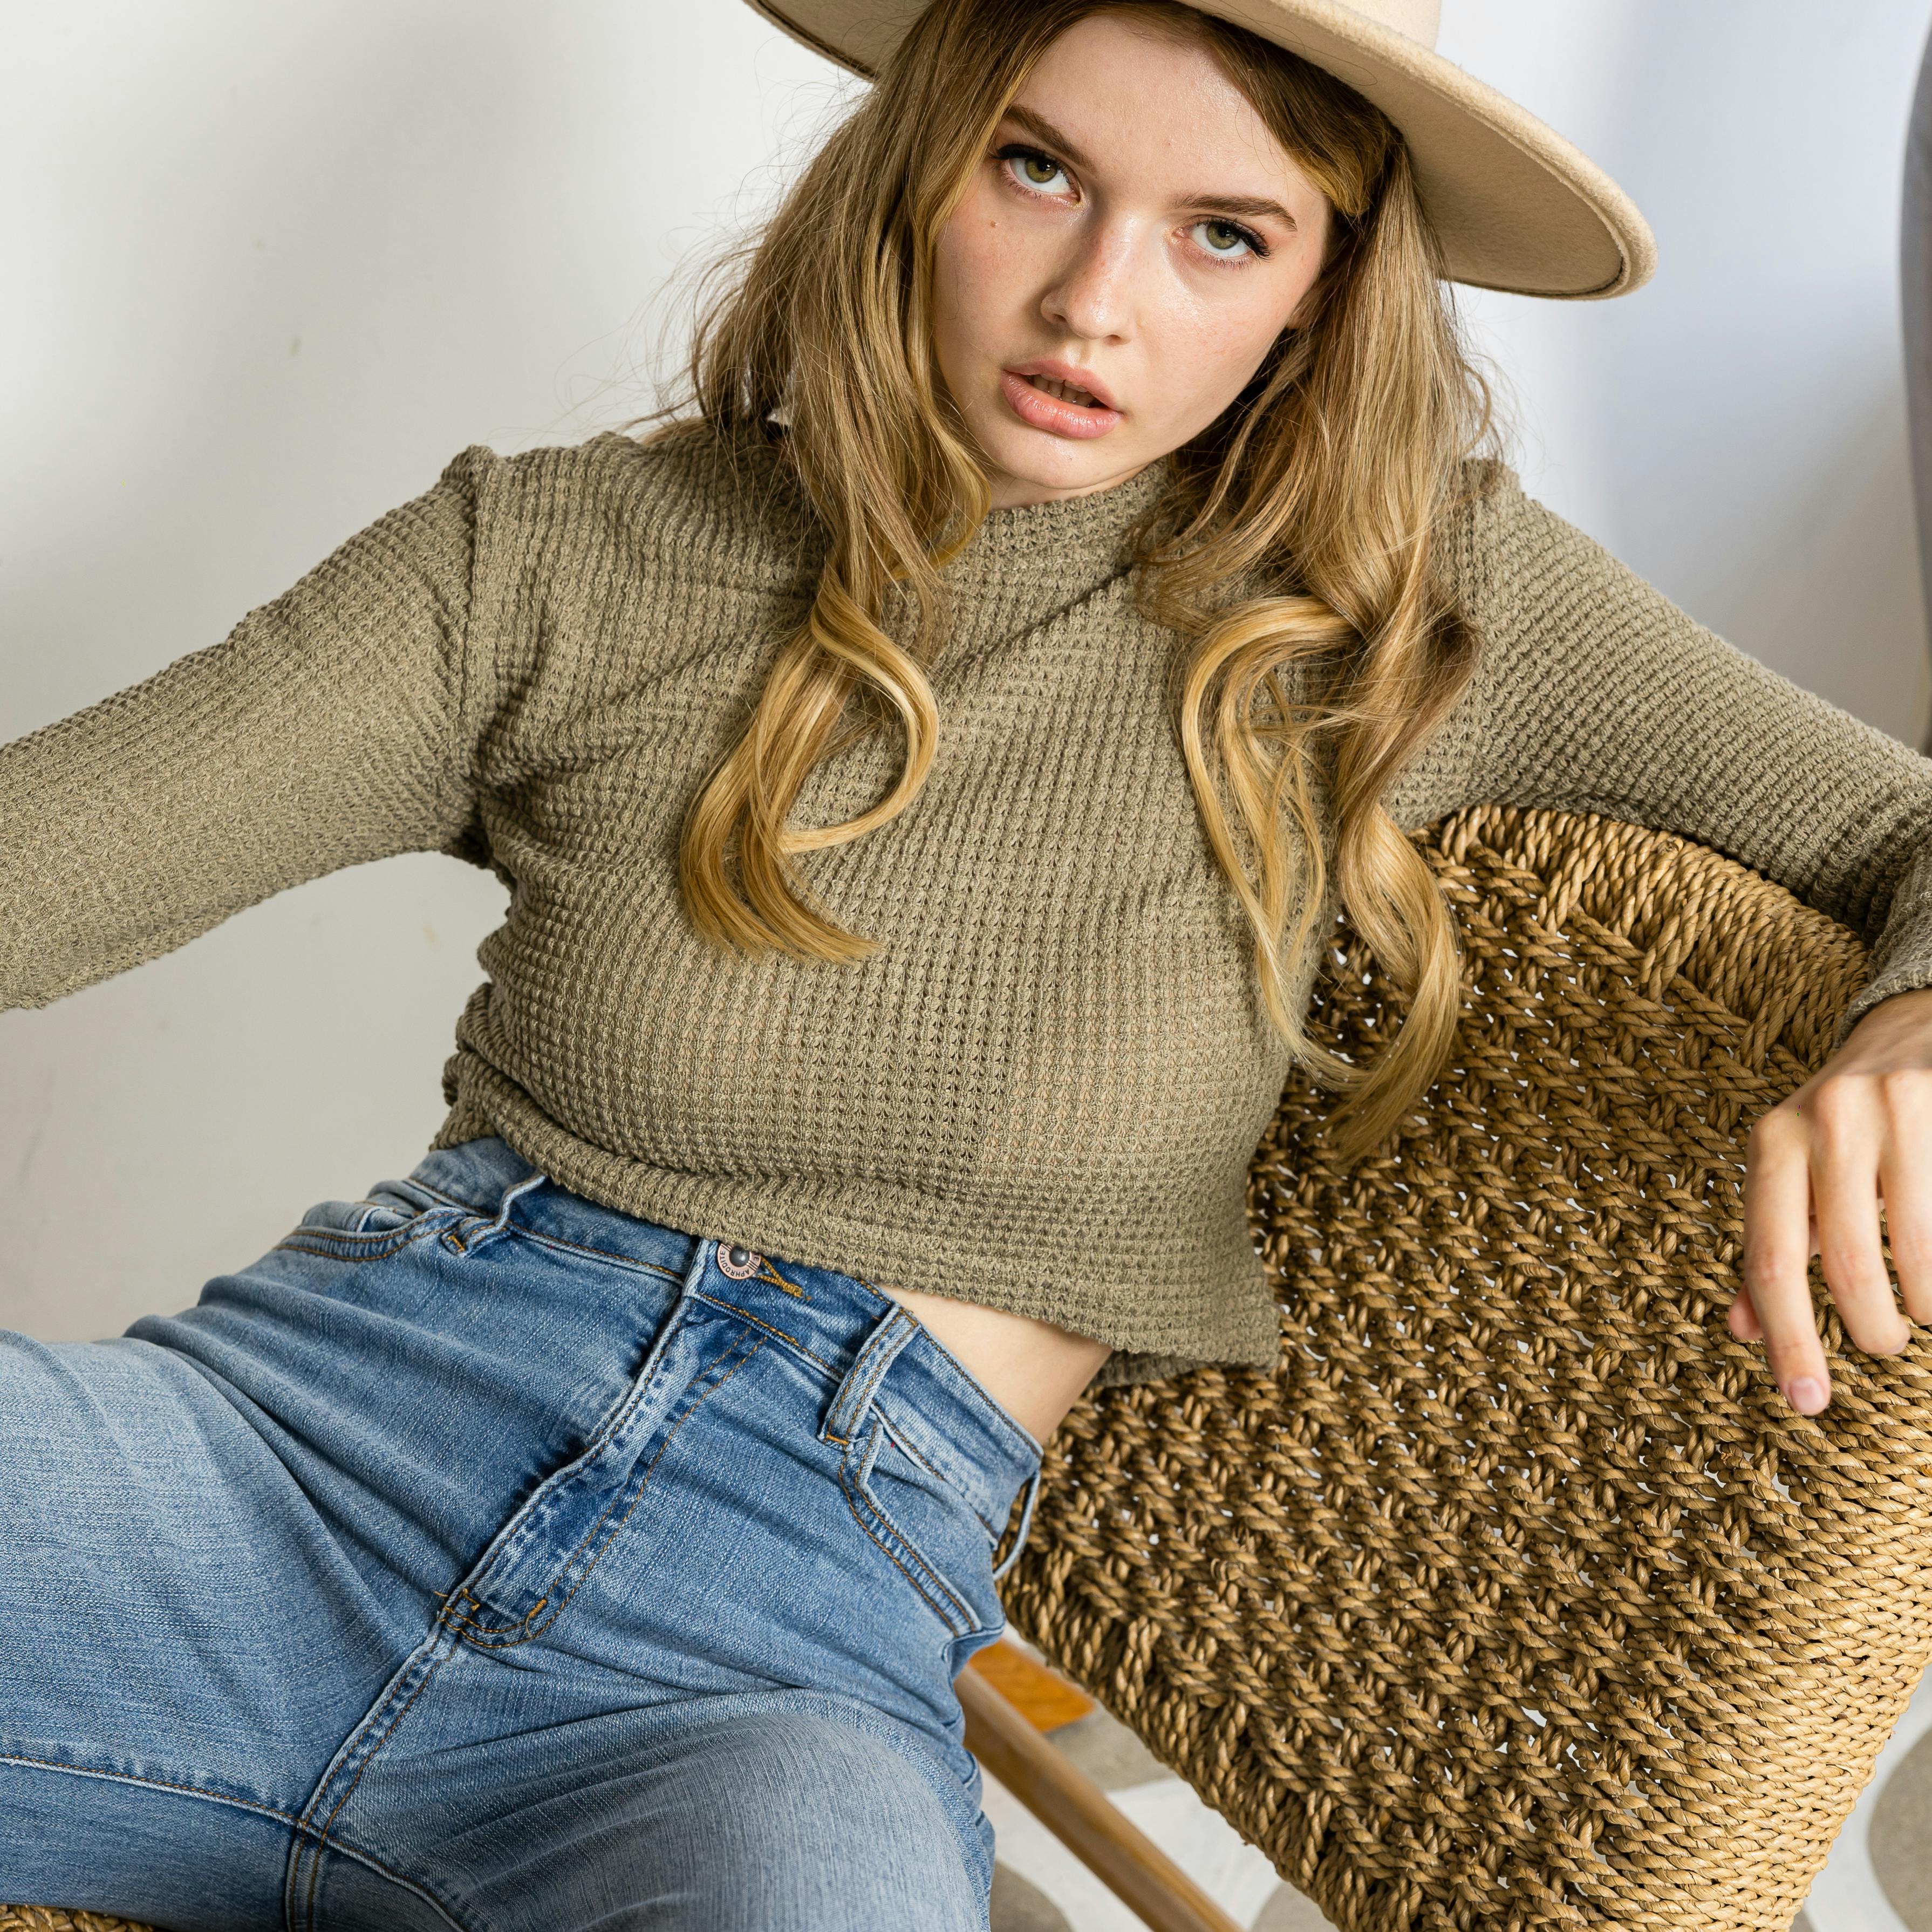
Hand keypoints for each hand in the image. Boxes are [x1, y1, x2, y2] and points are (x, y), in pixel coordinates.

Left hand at [1729, 984, 1931, 1412]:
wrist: (1912, 1029)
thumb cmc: (1845, 1124)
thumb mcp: (1791, 1173)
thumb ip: (1772, 1247)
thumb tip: (1740, 1330)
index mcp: (1773, 1140)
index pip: (1770, 1257)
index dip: (1787, 1338)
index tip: (1805, 1401)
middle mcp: (1827, 1118)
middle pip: (1848, 1264)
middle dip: (1869, 1329)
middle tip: (1882, 1344)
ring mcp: (1896, 1107)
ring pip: (1920, 1252)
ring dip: (1927, 1304)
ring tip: (1924, 1309)